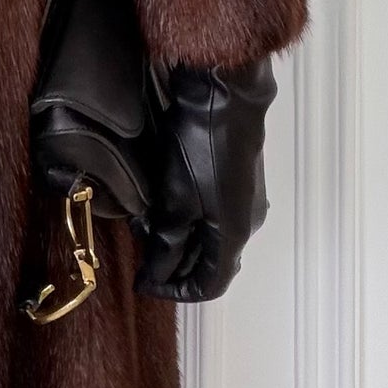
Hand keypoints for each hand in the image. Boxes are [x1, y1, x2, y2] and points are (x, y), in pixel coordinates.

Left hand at [133, 50, 277, 301]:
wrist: (223, 96)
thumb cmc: (202, 146)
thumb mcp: (175, 202)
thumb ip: (166, 246)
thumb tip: (156, 277)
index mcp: (233, 235)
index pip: (210, 285)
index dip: (175, 291)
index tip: (145, 283)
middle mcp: (245, 223)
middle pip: (210, 263)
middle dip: (173, 264)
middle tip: (142, 253)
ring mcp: (244, 200)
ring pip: (210, 238)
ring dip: (178, 240)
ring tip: (147, 225)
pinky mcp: (237, 181)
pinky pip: (213, 215)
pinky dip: (188, 220)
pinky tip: (163, 204)